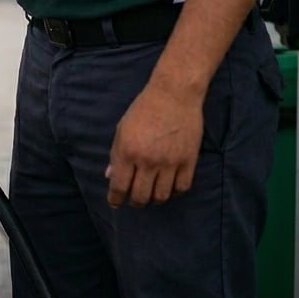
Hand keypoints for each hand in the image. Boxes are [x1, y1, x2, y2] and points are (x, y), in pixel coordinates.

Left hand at [106, 83, 204, 207]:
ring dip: (154, 199)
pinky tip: (169, 186)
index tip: (115, 203)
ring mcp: (169, 162)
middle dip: (134, 202)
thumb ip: (116, 155)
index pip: (119, 186)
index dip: (115, 199)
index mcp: (127, 152)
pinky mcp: (189, 161)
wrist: (174, 95)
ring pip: (161, 196)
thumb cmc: (143, 110)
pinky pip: (182, 188)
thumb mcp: (122, 129)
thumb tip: (110, 176)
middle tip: (134, 199)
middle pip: (140, 197)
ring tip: (151, 193)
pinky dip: (174, 191)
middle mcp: (147, 161)